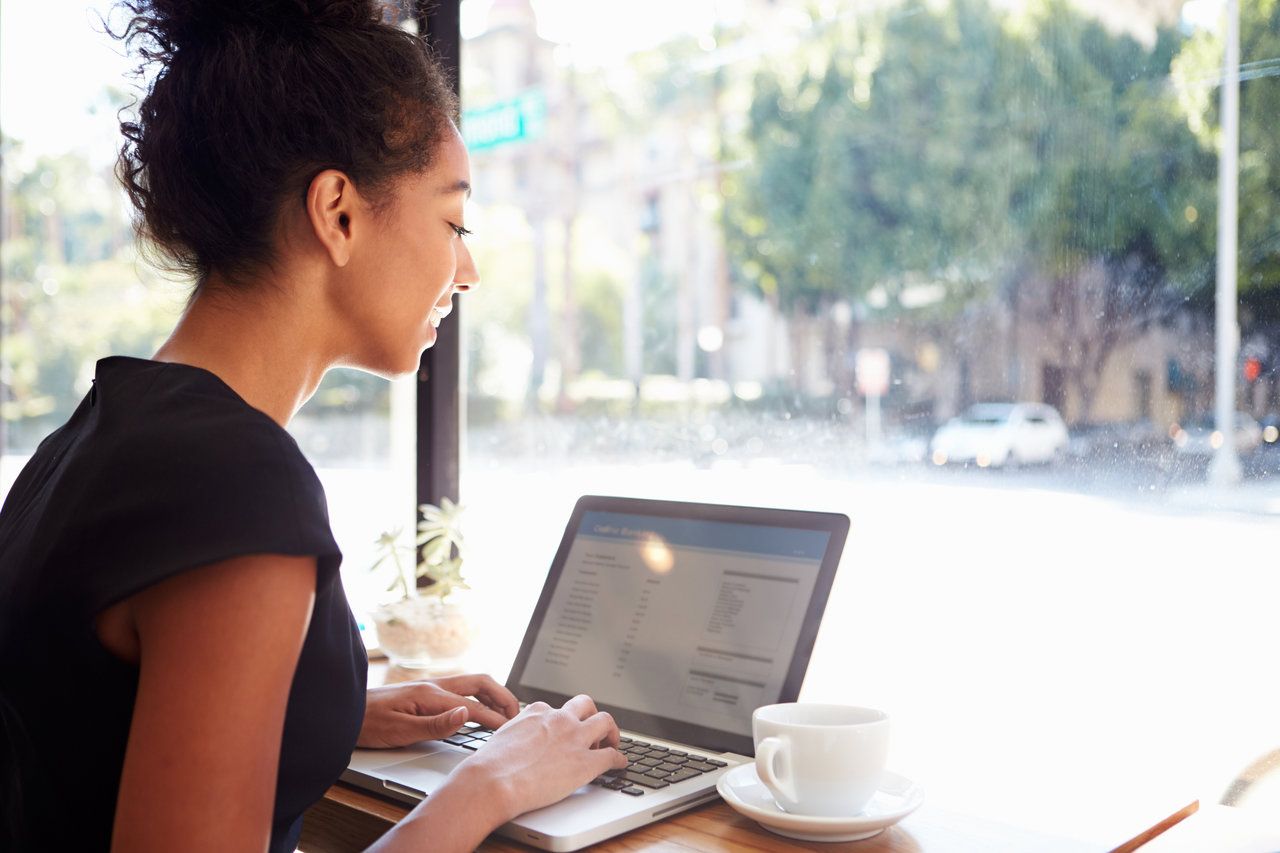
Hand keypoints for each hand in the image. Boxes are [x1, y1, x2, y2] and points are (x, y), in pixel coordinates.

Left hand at [358, 674, 519, 748]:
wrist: (343, 713)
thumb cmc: (367, 724)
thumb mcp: (400, 731)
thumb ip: (435, 725)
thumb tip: (466, 716)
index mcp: (431, 695)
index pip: (473, 707)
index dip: (495, 720)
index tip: (512, 731)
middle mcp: (433, 686)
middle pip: (480, 683)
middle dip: (502, 697)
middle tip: (517, 716)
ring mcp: (430, 687)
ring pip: (472, 684)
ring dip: (493, 695)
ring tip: (506, 712)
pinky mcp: (424, 692)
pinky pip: (461, 689)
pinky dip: (479, 696)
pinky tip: (480, 708)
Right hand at [453, 694, 628, 819]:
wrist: (493, 782)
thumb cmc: (489, 766)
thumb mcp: (502, 737)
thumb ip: (516, 734)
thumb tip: (515, 744)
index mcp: (536, 712)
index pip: (556, 709)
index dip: (562, 721)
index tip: (564, 729)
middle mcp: (559, 719)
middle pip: (586, 705)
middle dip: (591, 715)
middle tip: (593, 731)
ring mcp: (575, 738)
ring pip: (605, 722)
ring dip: (611, 732)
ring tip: (611, 743)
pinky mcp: (586, 762)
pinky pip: (612, 755)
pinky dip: (619, 759)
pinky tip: (620, 764)